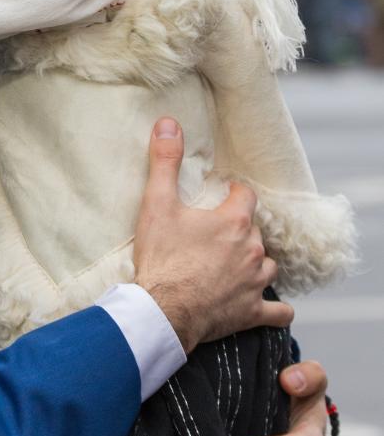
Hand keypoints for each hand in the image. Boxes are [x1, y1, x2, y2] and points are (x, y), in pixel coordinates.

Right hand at [133, 118, 293, 354]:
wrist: (162, 311)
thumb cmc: (162, 258)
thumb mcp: (157, 204)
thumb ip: (165, 161)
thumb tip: (168, 123)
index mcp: (234, 222)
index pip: (246, 196)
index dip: (233, 193)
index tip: (222, 196)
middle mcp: (253, 250)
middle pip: (255, 231)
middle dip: (240, 230)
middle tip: (217, 233)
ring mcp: (255, 283)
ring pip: (268, 266)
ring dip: (257, 263)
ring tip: (239, 264)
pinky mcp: (252, 312)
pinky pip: (279, 311)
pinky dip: (275, 308)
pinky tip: (268, 305)